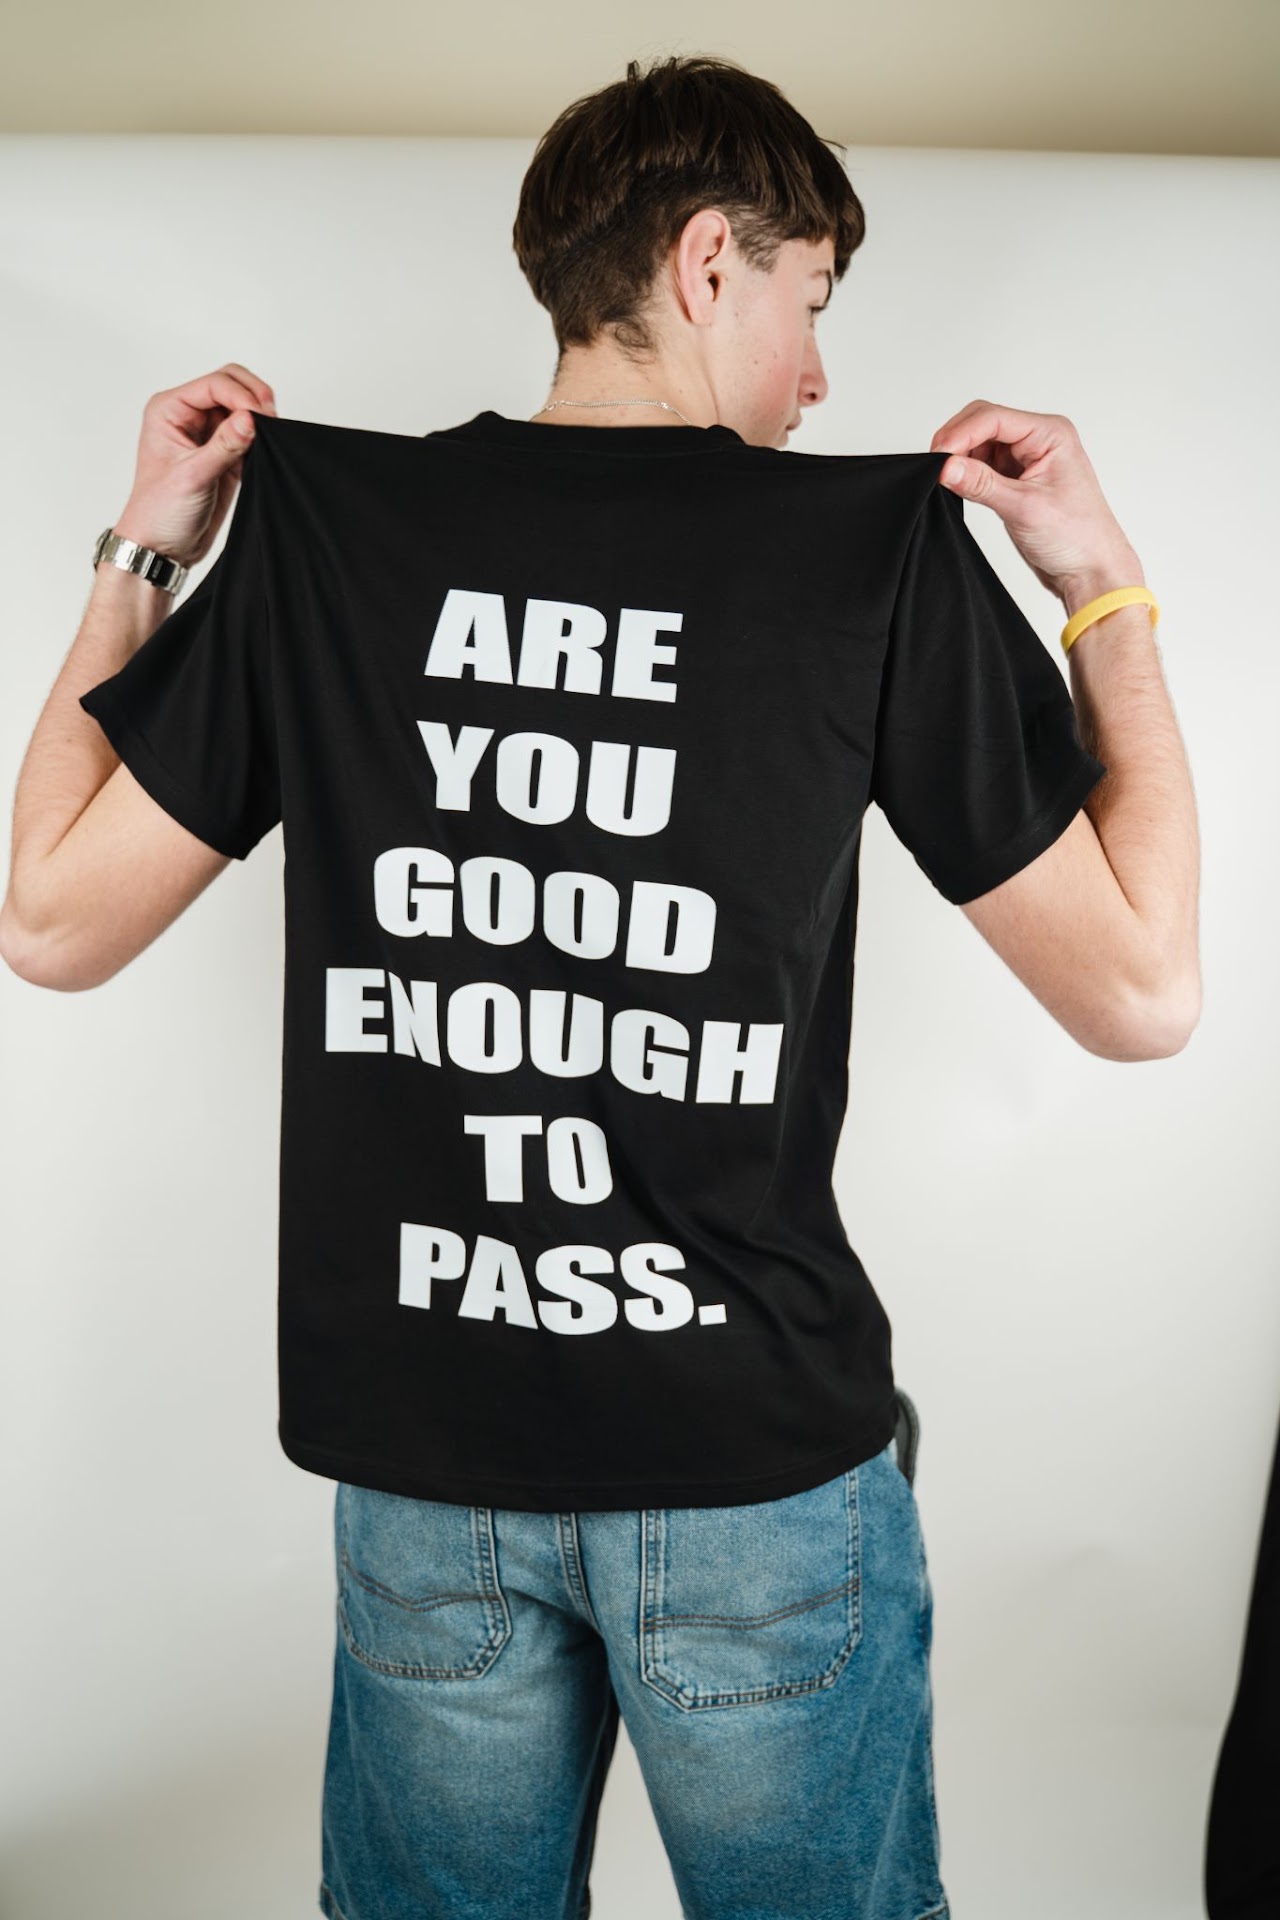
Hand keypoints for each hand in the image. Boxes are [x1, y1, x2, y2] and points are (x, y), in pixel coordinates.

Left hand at [110, 363, 278, 570]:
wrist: (161, 547)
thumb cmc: (158, 512)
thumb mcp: (192, 477)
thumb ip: (223, 446)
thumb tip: (250, 419)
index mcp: (169, 410)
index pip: (214, 384)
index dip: (242, 396)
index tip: (260, 418)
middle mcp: (188, 416)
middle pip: (230, 384)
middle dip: (254, 397)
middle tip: (270, 420)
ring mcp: (208, 433)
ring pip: (243, 407)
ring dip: (260, 417)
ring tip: (269, 439)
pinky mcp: (225, 453)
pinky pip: (250, 433)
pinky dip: (262, 438)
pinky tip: (265, 453)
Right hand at [930, 400, 1144, 610]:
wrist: (1090, 569)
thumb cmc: (1077, 537)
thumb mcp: (1024, 508)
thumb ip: (981, 484)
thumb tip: (945, 467)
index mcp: (1050, 434)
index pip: (993, 418)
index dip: (960, 434)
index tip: (937, 458)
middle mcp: (1038, 439)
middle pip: (983, 422)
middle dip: (957, 441)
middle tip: (937, 468)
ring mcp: (1025, 458)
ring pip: (979, 442)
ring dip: (960, 458)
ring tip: (948, 483)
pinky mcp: (1015, 478)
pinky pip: (982, 464)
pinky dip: (966, 473)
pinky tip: (960, 488)